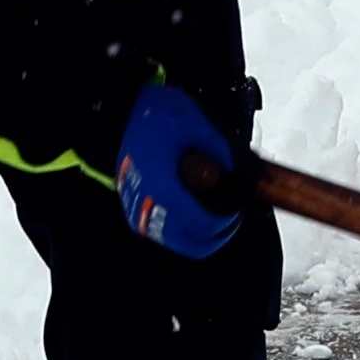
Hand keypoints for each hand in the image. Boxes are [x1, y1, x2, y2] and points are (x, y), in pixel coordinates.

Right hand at [114, 81, 250, 257]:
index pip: (203, 223)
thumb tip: (243, 174)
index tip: (237, 207)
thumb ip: (223, 151)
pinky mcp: (133, 211)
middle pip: (193, 244)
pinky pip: (163, 234)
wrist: (117, 115)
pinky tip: (193, 210)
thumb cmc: (156, 117)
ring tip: (214, 212)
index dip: (226, 220)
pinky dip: (183, 230)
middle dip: (217, 233)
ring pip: (178, 242)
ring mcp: (138, 212)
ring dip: (200, 234)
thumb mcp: (197, 124)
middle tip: (230, 215)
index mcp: (164, 187)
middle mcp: (149, 207)